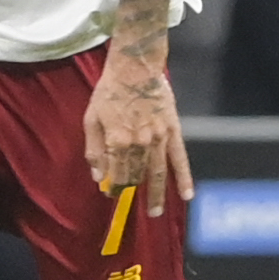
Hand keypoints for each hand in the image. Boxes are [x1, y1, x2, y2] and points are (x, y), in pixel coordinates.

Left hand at [82, 46, 193, 219]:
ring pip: (158, 173)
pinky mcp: (173, 131)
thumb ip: (94, 150)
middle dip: (132, 188)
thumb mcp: (91, 118)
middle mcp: (139, 145)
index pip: (116, 175)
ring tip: (156, 212)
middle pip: (137, 176)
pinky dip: (184, 178)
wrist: (135, 67)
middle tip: (130, 198)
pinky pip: (180, 159)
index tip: (111, 192)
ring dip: (158, 195)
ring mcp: (158, 139)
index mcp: (117, 142)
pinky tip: (186, 195)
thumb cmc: (109, 91)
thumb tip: (98, 176)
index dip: (113, 187)